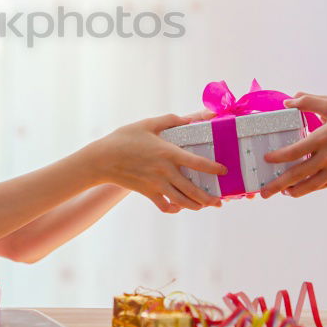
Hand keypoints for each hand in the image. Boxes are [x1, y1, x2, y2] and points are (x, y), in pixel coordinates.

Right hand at [90, 110, 225, 211]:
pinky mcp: (147, 193)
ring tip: (204, 206)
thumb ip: (171, 120)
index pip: (197, 163)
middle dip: (209, 198)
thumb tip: (190, 117)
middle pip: (193, 190)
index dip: (213, 168)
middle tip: (220, 201)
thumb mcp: (148, 124)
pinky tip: (178, 207)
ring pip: (181, 201)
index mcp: (168, 153)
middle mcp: (165, 171)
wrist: (102, 159)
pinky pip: (164, 206)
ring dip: (196, 206)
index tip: (224, 171)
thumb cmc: (124, 138)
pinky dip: (173, 209)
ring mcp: (156, 185)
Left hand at [260, 93, 326, 197]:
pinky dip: (315, 186)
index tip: (265, 161)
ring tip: (284, 193)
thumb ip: (309, 102)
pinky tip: (307, 186)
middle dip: (279, 185)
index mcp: (324, 138)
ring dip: (297, 190)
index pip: (293, 152)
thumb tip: (289, 100)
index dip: (277, 158)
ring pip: (314, 185)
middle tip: (264, 193)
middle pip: (298, 175)